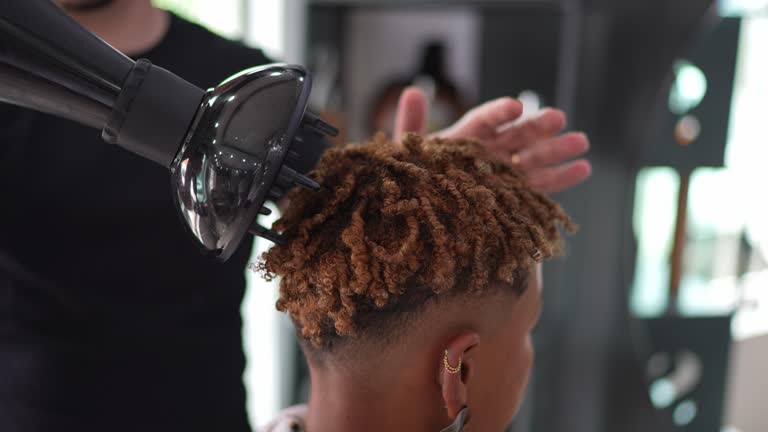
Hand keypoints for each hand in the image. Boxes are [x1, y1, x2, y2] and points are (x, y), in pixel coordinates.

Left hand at [393, 87, 591, 193]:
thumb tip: (412, 90)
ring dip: (557, 150)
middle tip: (558, 118)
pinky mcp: (514, 197)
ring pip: (533, 159)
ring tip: (581, 142)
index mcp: (464, 137)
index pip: (484, 120)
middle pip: (515, 136)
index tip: (515, 107)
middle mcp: (488, 152)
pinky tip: (582, 168)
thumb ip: (412, 124)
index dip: (499, 113)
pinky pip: (538, 187)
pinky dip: (560, 179)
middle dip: (537, 127)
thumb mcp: (406, 154)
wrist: (417, 219)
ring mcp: (503, 174)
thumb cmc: (409, 183)